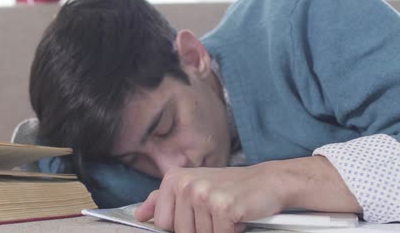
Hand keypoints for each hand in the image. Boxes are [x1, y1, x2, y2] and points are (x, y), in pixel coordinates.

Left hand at [134, 164, 285, 232]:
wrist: (267, 181)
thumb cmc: (230, 187)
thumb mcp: (192, 186)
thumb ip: (163, 199)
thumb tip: (139, 215)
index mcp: (173, 179)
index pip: (162, 222)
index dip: (181, 227)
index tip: (197, 219)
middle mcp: (186, 184)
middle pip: (181, 232)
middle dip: (201, 230)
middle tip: (215, 215)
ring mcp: (203, 195)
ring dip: (217, 231)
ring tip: (227, 215)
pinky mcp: (223, 207)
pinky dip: (232, 232)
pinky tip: (238, 218)